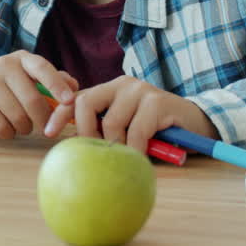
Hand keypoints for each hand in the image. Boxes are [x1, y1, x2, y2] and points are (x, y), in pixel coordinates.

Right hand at [0, 52, 78, 138]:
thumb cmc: (11, 88)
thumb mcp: (31, 79)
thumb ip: (55, 81)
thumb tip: (74, 87)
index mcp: (21, 59)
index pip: (41, 68)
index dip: (57, 85)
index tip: (70, 101)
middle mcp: (2, 66)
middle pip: (32, 100)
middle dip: (44, 120)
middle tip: (46, 128)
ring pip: (18, 117)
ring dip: (25, 128)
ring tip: (22, 124)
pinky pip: (2, 128)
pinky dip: (9, 133)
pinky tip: (5, 126)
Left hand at [43, 75, 217, 153]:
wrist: (197, 125)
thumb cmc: (158, 132)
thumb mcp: (127, 129)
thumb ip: (105, 131)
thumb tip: (77, 151)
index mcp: (109, 90)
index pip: (76, 98)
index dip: (60, 114)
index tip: (48, 133)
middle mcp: (122, 85)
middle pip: (86, 103)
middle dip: (84, 131)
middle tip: (92, 153)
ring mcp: (140, 91)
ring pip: (111, 122)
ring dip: (115, 147)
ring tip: (124, 159)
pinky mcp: (158, 102)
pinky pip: (136, 131)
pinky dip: (134, 150)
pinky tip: (138, 160)